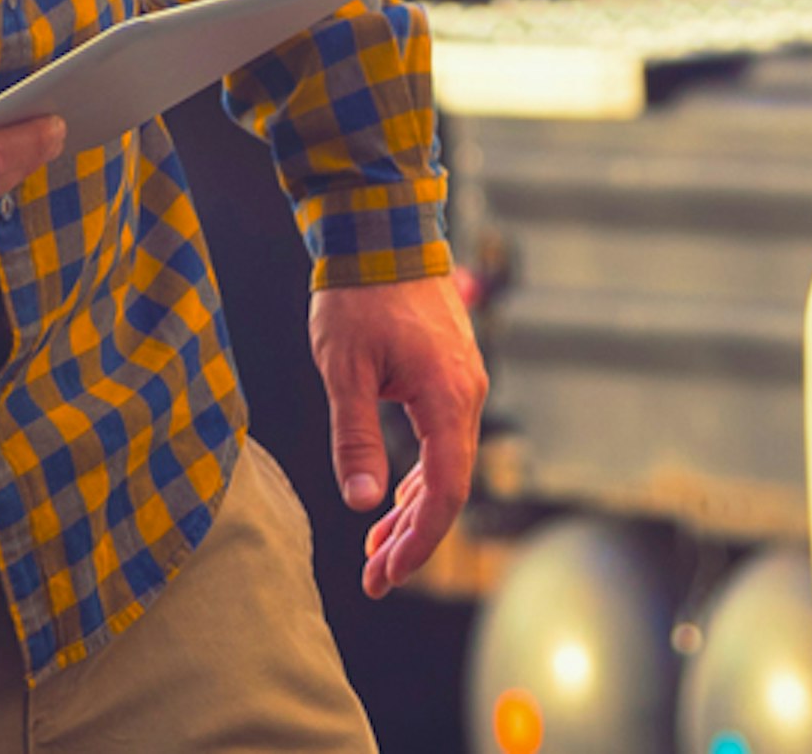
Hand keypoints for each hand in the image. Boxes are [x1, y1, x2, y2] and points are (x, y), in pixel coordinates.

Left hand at [309, 274, 486, 597]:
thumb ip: (354, 438)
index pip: (447, 490)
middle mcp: (467, 395)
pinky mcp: (449, 374)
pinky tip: (392, 499)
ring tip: (375, 550)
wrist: (380, 232)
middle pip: (449, 486)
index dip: (420, 539)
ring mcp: (462, 383)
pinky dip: (419, 475)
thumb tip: (362, 505)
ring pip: (447, 464)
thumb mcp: (344, 370)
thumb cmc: (359, 296)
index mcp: (448, 398)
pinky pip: (442, 439)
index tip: (387, 574)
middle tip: (373, 579)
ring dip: (413, 510)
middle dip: (412, 537)